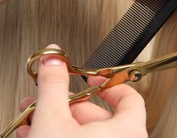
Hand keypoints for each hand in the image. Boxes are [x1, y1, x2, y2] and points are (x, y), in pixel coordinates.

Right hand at [17, 45, 146, 137]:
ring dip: (58, 121)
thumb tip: (53, 60)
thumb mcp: (54, 119)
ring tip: (34, 117)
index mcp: (129, 130)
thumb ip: (54, 86)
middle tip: (50, 98)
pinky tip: (36, 134)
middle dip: (67, 104)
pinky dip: (61, 136)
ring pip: (85, 132)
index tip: (91, 78)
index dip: (107, 83)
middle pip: (99, 115)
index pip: (129, 96)